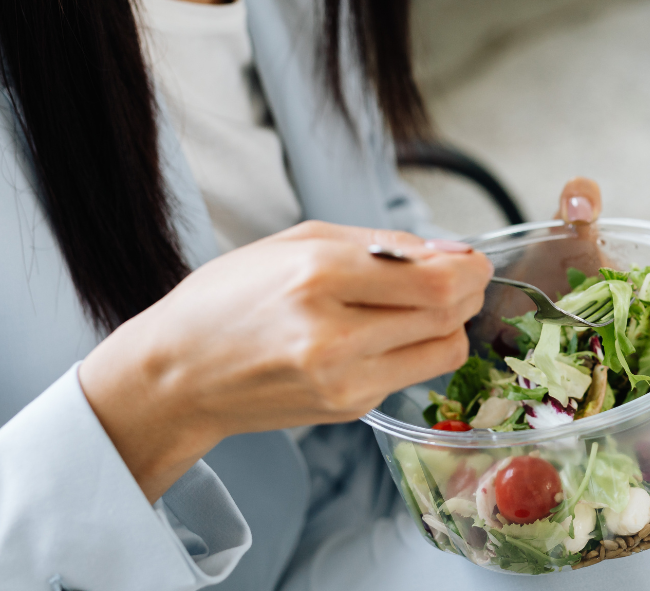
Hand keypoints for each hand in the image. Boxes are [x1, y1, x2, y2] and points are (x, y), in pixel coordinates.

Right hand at [78, 221, 492, 501]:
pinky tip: (388, 333)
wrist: (178, 374)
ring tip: (425, 304)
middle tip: (462, 277)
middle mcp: (333, 334)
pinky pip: (412, 374)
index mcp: (317, 277)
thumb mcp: (298, 241)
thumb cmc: (230, 299)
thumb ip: (381, 244)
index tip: (470, 259)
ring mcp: (343, 380)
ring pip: (444, 351)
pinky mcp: (348, 408)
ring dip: (451, 323)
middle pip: (447, 313)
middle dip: (469, 290)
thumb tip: (451, 251)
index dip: (468, 268)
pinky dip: (417, 349)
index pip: (433, 279)